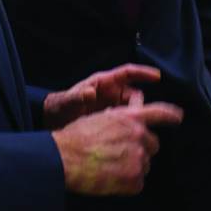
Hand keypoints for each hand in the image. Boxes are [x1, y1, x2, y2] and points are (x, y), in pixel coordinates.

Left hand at [42, 63, 160, 127]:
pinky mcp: (111, 120)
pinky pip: (126, 122)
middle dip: (135, 107)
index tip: (157, 77)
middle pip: (134, 96)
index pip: (128, 73)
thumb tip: (89, 93)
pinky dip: (126, 128)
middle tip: (127, 120)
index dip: (143, 73)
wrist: (53, 123)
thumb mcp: (68, 102)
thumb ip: (77, 97)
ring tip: (117, 130)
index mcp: (103, 83)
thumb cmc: (60, 106)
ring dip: (130, 120)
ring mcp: (112, 106)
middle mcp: (111, 93)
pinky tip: (119, 137)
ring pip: (132, 111)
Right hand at [51, 98, 183, 195]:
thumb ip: (120, 119)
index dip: (171, 115)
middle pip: (153, 144)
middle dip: (142, 149)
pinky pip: (138, 183)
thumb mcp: (100, 117)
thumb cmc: (75, 137)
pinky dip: (127, 184)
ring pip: (145, 165)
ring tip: (110, 167)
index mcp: (131, 117)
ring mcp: (138, 157)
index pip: (159, 113)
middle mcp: (139, 135)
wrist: (65, 158)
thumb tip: (127, 123)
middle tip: (121, 154)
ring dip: (133, 167)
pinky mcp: (135, 178)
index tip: (178, 117)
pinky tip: (110, 180)